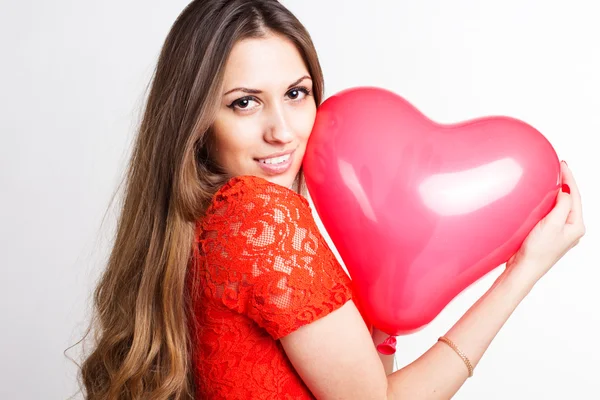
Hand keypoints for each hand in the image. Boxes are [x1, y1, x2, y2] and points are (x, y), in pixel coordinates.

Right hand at [506, 161, 584, 284]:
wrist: (523, 270)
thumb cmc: (537, 251)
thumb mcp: (552, 224)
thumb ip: (562, 205)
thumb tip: (566, 190)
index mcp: (576, 227)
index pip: (575, 196)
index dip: (570, 179)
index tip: (562, 165)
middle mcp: (571, 230)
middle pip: (571, 201)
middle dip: (565, 184)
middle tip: (557, 168)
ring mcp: (560, 233)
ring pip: (561, 207)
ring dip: (557, 193)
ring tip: (552, 180)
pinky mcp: (548, 236)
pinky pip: (552, 214)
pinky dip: (549, 204)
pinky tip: (542, 200)